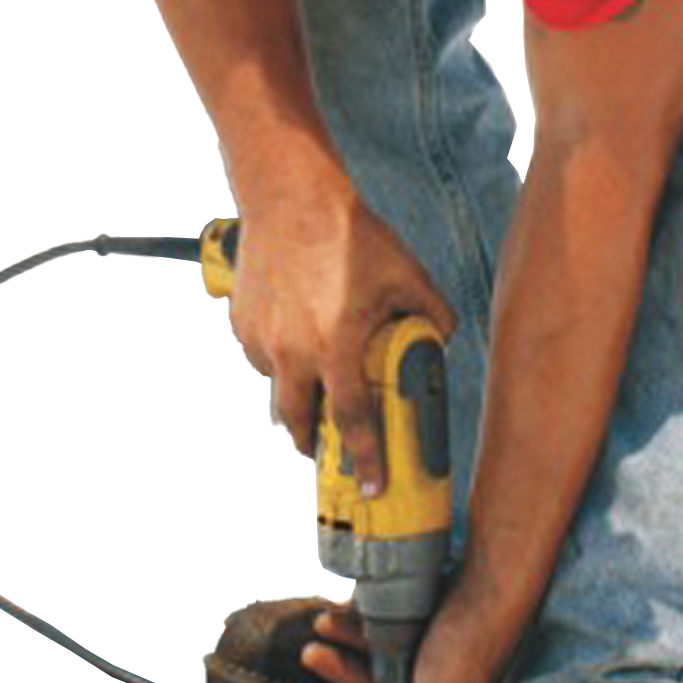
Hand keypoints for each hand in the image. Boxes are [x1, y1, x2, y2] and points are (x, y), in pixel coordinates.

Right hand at [226, 184, 455, 486]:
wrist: (292, 198)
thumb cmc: (345, 233)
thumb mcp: (407, 275)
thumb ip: (432, 313)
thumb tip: (441, 337)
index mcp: (336, 347)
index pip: (353, 420)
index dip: (366, 458)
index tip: (373, 485)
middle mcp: (292, 352)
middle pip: (300, 420)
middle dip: (315, 441)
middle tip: (328, 446)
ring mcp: (261, 339)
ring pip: (278, 384)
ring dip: (297, 389)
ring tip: (316, 371)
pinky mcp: (242, 323)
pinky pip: (260, 354)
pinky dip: (278, 355)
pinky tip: (295, 330)